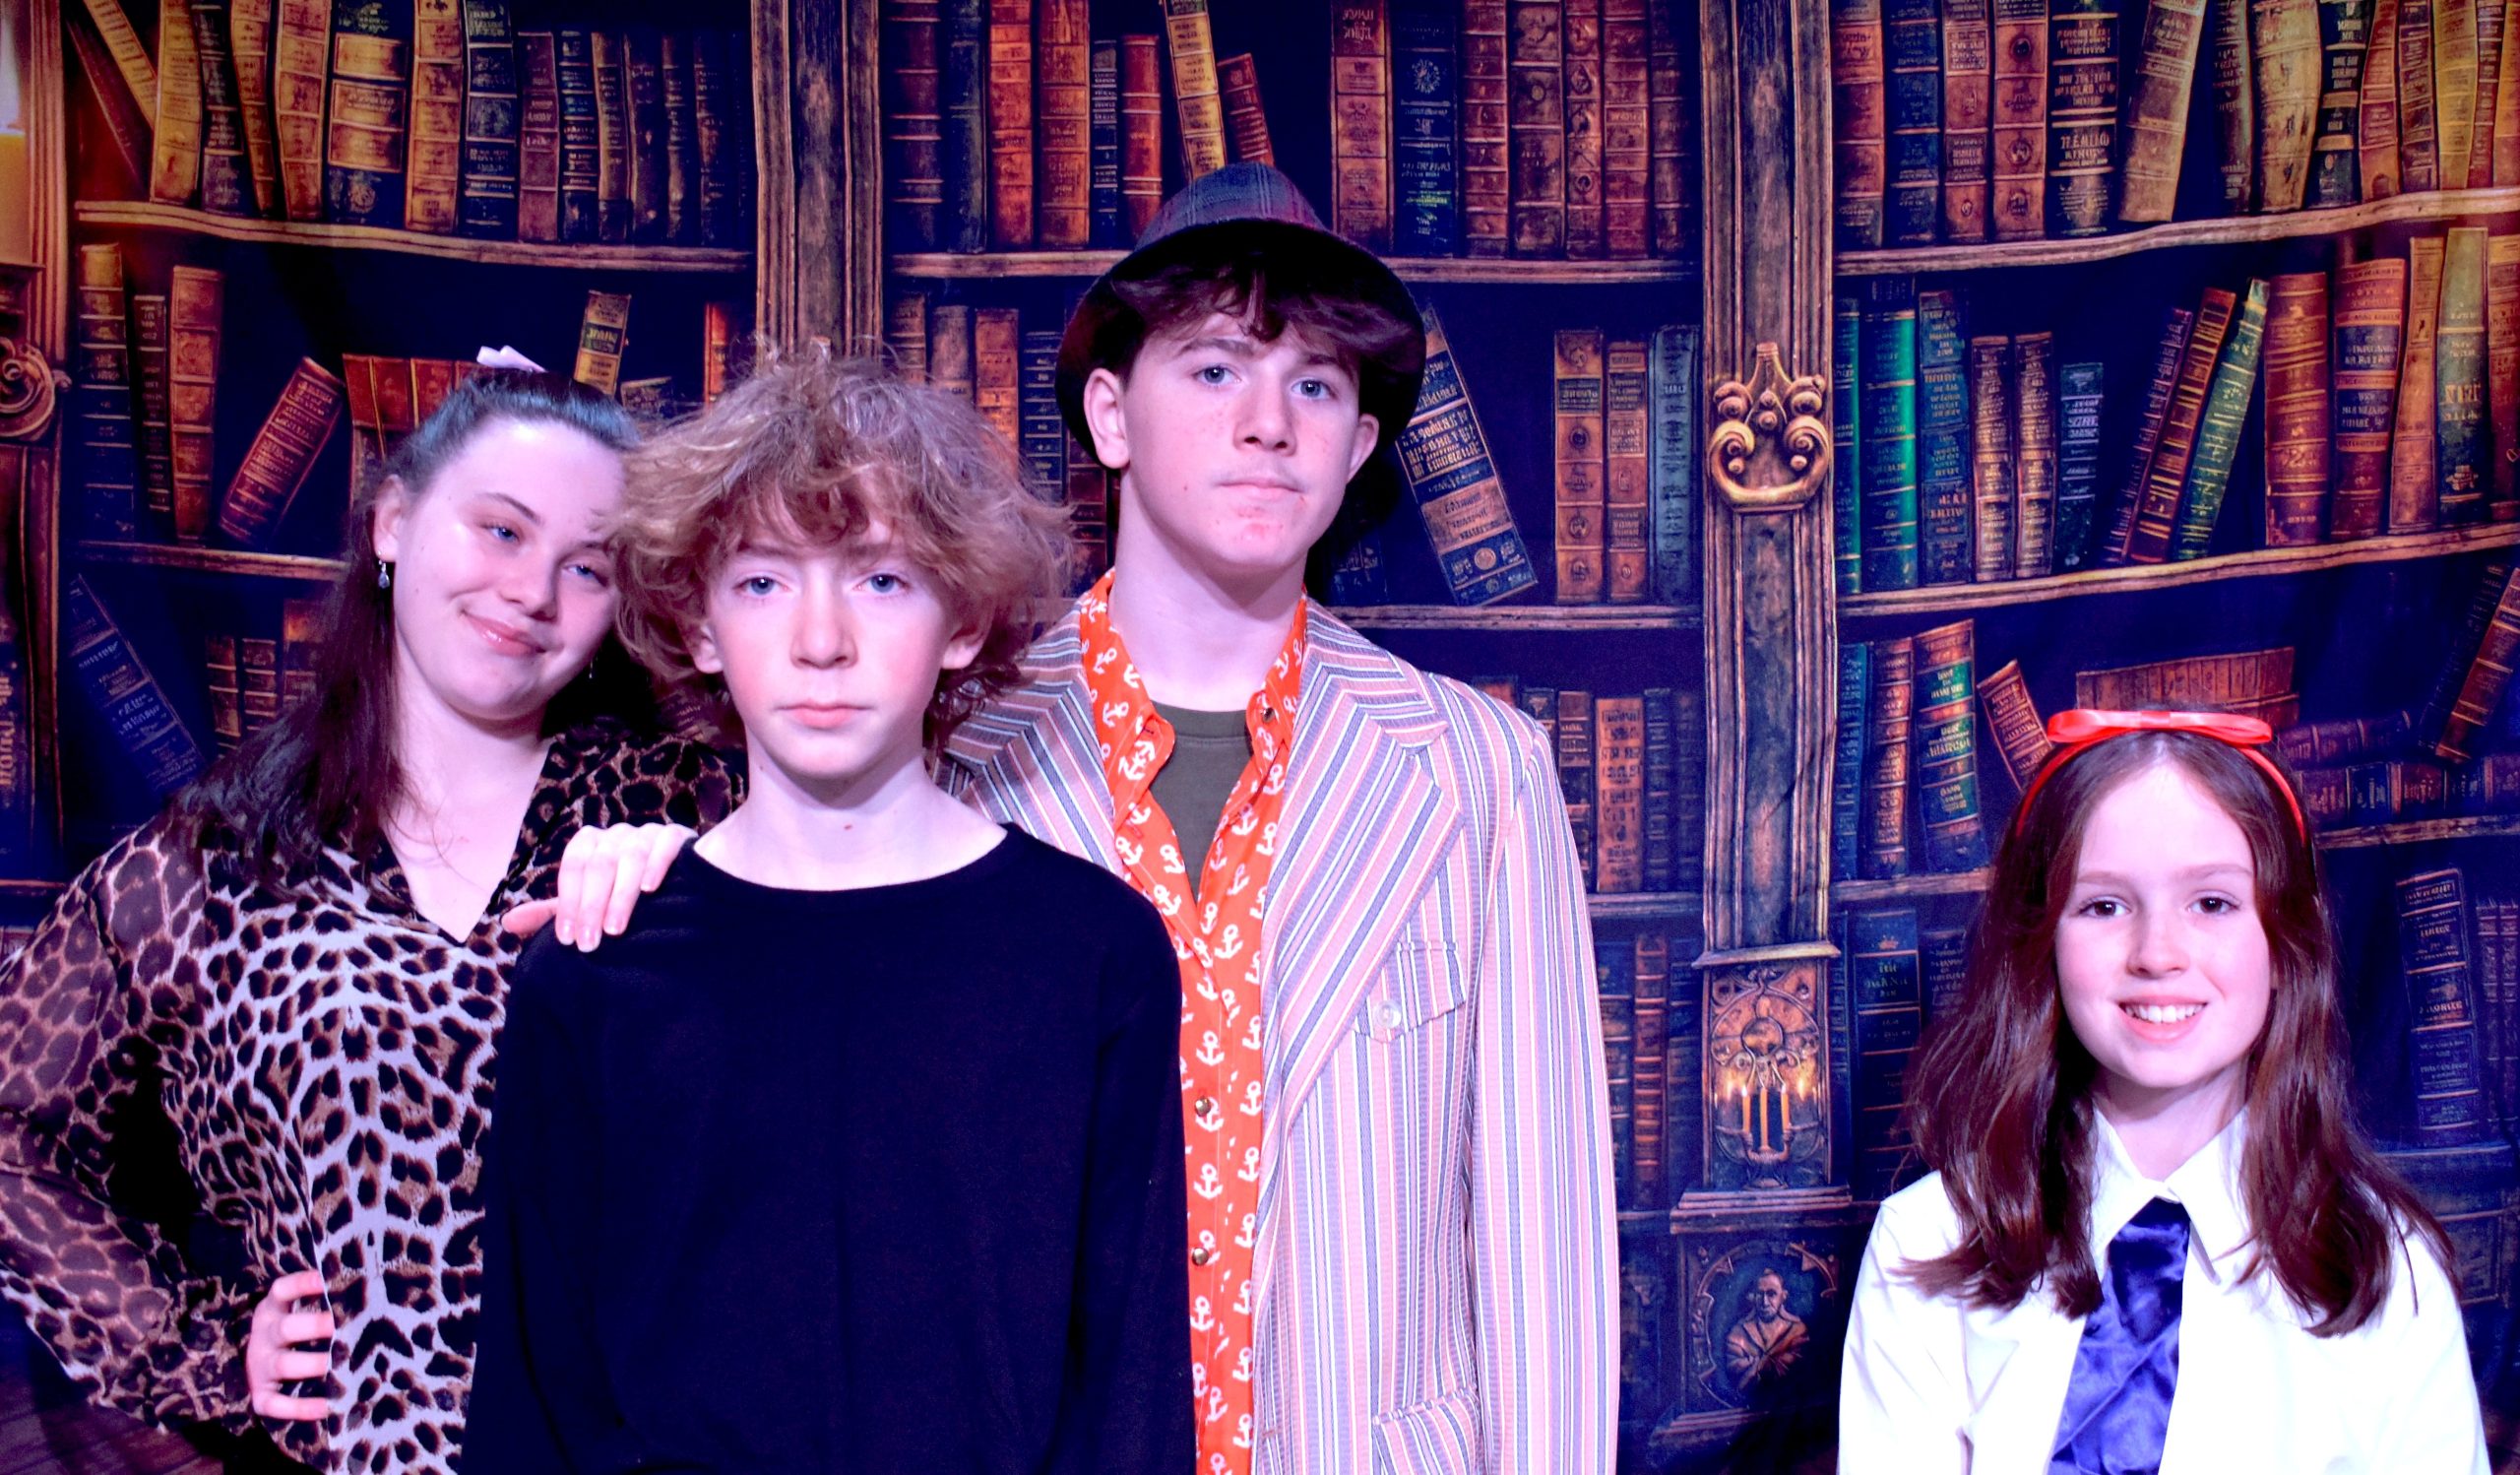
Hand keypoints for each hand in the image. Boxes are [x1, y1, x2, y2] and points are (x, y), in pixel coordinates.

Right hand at [245, 1270, 332, 1421]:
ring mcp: (260, 1367)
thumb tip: (372, 1289)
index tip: (323, 1280)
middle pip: (285, 1328)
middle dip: (313, 1326)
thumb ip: (325, 1302)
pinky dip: (299, 1408)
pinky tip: (325, 1407)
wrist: (254, 1369)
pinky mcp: (260, 1397)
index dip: (300, 1284)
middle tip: (339, 1326)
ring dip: (311, 1364)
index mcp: (273, 1310)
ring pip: (283, 1365)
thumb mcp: (295, 1312)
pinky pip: (276, 1404)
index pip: (281, 1291)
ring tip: (337, 1365)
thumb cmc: (293, 1333)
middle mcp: (265, 1336)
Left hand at [500, 822, 694, 950]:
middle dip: (591, 906)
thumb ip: (553, 912)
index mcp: (592, 844)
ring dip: (621, 895)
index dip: (568, 902)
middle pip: (599, 863)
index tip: (567, 939)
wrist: (677, 888)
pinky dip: (657, 865)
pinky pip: (665, 844)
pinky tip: (651, 891)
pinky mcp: (678, 836)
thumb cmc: (623, 898)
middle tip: (590, 944)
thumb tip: (507, 924)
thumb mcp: (586, 904)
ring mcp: (648, 832)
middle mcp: (617, 834)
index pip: (574, 866)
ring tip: (615, 929)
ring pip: (631, 856)